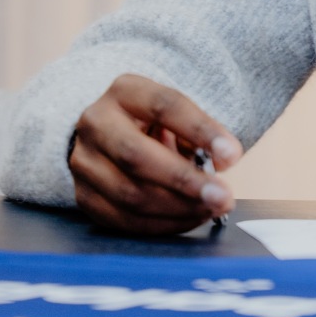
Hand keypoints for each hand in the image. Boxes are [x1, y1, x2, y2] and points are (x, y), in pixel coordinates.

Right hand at [68, 74, 241, 235]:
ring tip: (210, 210)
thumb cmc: (156, 126)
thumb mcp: (177, 116)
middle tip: (222, 197)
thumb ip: (200, 134)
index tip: (232, 156)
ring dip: (177, 208)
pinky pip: (122, 219)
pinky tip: (188, 219)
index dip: (200, 130)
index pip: (164, 105)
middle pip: (136, 155)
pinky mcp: (83, 195)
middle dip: (184, 181)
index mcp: (125, 91)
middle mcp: (96, 123)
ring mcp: (83, 161)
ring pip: (129, 193)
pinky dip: (161, 224)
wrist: (113, 137)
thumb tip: (223, 160)